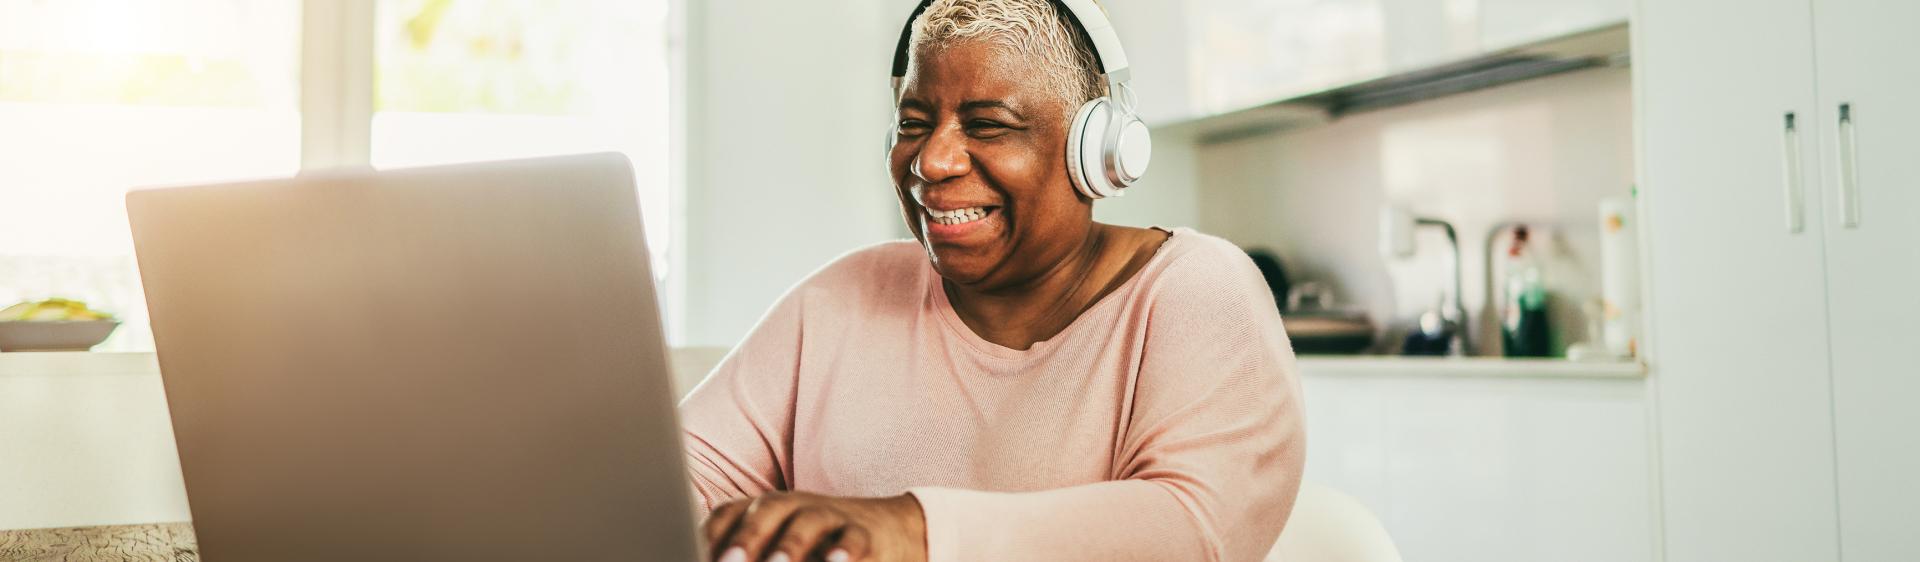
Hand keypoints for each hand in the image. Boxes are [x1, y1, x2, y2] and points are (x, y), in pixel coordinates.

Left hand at [702, 491, 926, 561]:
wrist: (883, 529)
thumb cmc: (813, 544)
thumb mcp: (774, 546)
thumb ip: (744, 554)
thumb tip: (702, 559)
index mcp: (762, 509)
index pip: (728, 514)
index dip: (710, 535)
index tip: (693, 553)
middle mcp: (792, 506)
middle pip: (765, 512)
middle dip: (746, 538)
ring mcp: (828, 516)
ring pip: (808, 523)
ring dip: (790, 545)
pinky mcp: (863, 532)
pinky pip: (853, 538)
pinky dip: (845, 550)